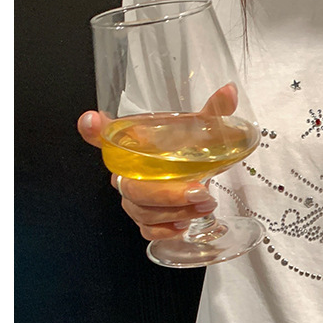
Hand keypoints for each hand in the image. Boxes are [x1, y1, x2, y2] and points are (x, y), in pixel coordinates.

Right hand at [76, 85, 237, 240]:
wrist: (196, 177)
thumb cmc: (188, 152)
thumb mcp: (201, 131)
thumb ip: (213, 113)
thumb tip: (230, 91)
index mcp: (133, 146)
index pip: (104, 135)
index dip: (94, 130)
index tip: (92, 120)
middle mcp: (127, 173)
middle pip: (130, 188)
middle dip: (166, 194)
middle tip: (199, 190)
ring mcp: (133, 199)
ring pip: (142, 212)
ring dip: (175, 211)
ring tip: (206, 204)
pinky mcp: (145, 221)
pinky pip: (147, 230)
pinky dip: (166, 230)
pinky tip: (184, 223)